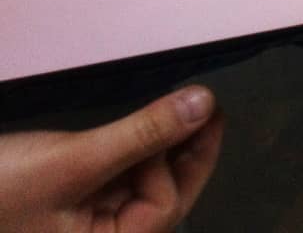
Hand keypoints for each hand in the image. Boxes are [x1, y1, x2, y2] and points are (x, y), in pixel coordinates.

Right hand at [0, 85, 224, 232]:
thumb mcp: (73, 163)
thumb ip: (142, 135)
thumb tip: (200, 106)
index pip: (164, 206)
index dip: (183, 156)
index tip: (210, 107)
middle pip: (158, 194)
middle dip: (181, 149)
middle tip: (207, 101)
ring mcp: (85, 224)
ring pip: (140, 181)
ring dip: (157, 144)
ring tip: (178, 104)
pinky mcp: (72, 204)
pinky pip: (116, 176)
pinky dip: (131, 148)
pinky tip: (144, 122)